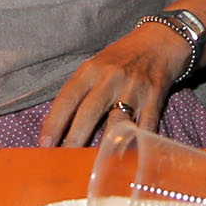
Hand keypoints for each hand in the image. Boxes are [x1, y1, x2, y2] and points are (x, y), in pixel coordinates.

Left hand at [42, 21, 191, 148]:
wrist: (161, 41)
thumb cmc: (122, 57)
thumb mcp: (96, 65)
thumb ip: (80, 91)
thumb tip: (58, 126)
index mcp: (91, 70)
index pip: (67, 98)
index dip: (54, 122)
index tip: (44, 144)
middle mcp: (111, 78)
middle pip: (89, 112)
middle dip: (74, 139)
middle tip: (64, 159)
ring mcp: (134, 89)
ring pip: (116, 122)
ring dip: (104, 145)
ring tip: (94, 164)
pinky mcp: (155, 99)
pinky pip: (145, 127)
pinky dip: (136, 144)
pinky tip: (128, 160)